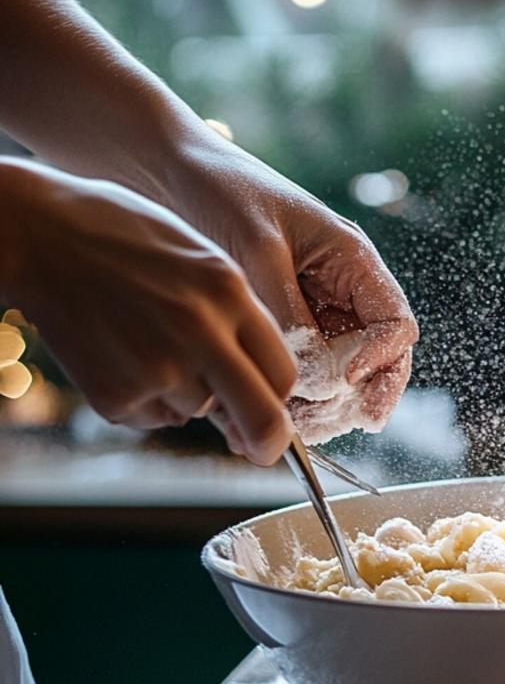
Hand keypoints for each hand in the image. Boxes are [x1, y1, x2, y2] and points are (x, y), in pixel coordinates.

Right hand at [0, 160, 296, 463]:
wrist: (40, 234)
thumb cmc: (125, 238)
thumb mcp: (202, 259)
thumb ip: (238, 318)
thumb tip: (261, 386)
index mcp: (229, 293)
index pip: (285, 374)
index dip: (283, 399)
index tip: (278, 413)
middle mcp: (200, 333)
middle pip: (262, 419)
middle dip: (266, 443)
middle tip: (260, 449)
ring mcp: (156, 367)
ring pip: (198, 411)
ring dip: (186, 395)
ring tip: (148, 343)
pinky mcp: (116, 395)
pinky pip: (154, 417)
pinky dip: (146, 399)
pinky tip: (120, 354)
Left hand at [163, 135, 417, 440]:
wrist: (165, 172)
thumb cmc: (219, 191)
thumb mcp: (257, 251)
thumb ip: (289, 315)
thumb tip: (314, 380)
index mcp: (351, 262)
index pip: (395, 326)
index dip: (380, 363)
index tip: (344, 384)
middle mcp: (339, 292)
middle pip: (372, 363)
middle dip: (349, 399)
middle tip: (312, 427)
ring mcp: (310, 313)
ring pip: (335, 379)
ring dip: (313, 409)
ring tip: (277, 427)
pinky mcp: (278, 330)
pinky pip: (294, 376)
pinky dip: (279, 401)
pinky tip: (250, 415)